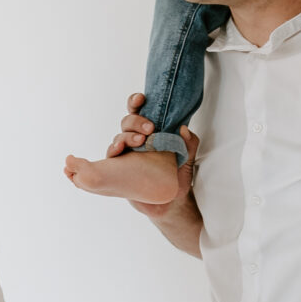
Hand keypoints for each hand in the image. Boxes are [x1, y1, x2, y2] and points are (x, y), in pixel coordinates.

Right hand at [104, 94, 198, 214]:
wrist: (171, 202)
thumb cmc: (177, 177)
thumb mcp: (189, 159)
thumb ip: (189, 143)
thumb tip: (183, 129)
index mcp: (150, 132)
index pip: (139, 111)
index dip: (136, 102)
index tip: (141, 98)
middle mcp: (136, 140)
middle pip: (127, 122)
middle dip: (136, 121)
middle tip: (150, 128)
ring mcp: (126, 154)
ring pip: (119, 137)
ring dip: (127, 136)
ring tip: (140, 141)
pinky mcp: (119, 168)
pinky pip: (111, 156)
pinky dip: (113, 149)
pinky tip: (118, 150)